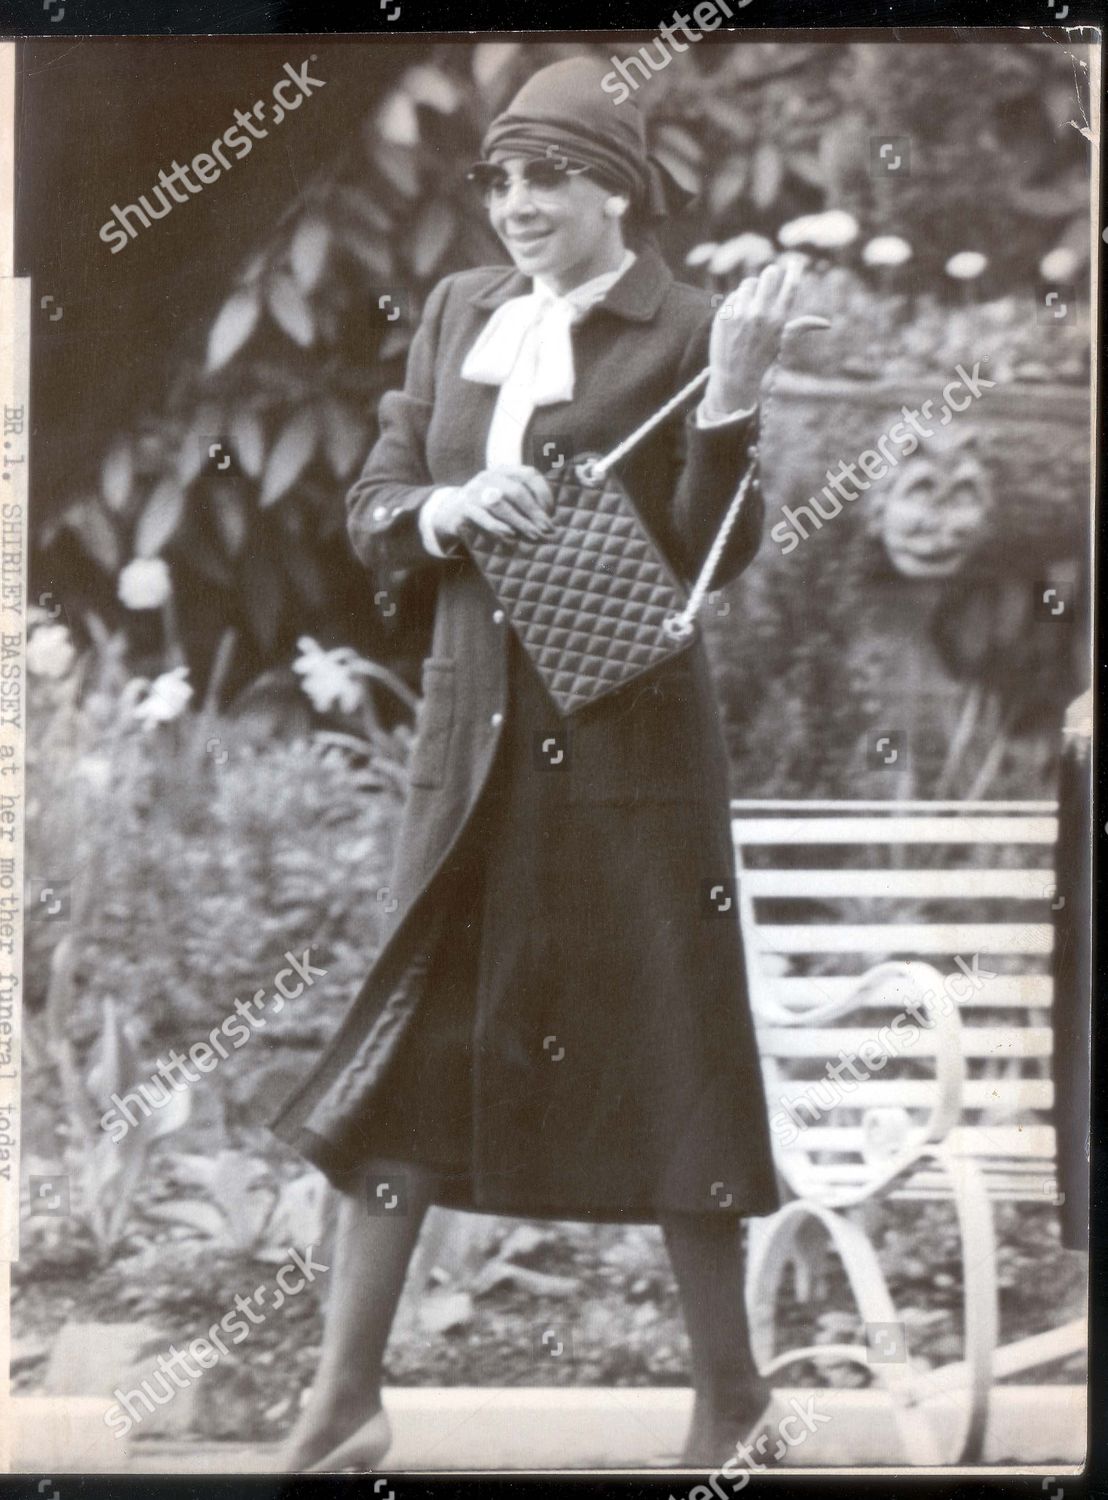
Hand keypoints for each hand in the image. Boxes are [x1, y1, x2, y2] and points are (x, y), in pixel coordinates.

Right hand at [430, 464, 556, 545]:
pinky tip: (510, 536)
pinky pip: (483, 518)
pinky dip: (498, 527)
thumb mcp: (505, 498)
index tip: (551, 512)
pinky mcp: (463, 508)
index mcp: (503, 471)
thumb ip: (524, 502)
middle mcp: (488, 477)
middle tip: (547, 528)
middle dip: (534, 512)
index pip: (529, 474)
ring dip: (520, 521)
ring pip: (500, 504)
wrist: (450, 512)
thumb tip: (549, 520)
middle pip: (516, 491)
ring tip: (534, 535)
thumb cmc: (487, 508)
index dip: (543, 492)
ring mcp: (474, 491)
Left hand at [705, 256, 828, 413]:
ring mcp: (740, 313)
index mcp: (779, 319)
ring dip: (752, 290)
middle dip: (771, 274)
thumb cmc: (762, 358)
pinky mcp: (725, 314)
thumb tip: (827, 324)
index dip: (795, 269)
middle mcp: (760, 313)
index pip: (791, 284)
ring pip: (749, 282)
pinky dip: (738, 302)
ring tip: (751, 307)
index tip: (795, 261)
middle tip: (771, 277)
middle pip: (770, 274)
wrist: (734, 377)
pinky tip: (738, 318)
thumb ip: (802, 326)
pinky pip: (734, 295)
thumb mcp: (783, 341)